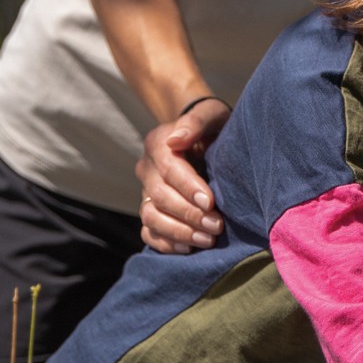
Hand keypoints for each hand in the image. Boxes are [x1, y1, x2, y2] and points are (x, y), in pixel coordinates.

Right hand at [135, 98, 230, 252]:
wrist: (205, 136)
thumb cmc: (212, 125)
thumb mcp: (211, 114)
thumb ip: (195, 121)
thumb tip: (176, 138)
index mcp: (158, 143)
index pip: (170, 169)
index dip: (188, 187)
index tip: (210, 201)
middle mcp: (146, 169)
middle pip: (160, 197)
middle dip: (189, 214)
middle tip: (217, 225)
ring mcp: (145, 192)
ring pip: (151, 218)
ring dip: (179, 232)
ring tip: (208, 239)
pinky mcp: (150, 210)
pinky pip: (149, 233)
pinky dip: (166, 244)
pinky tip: (189, 248)